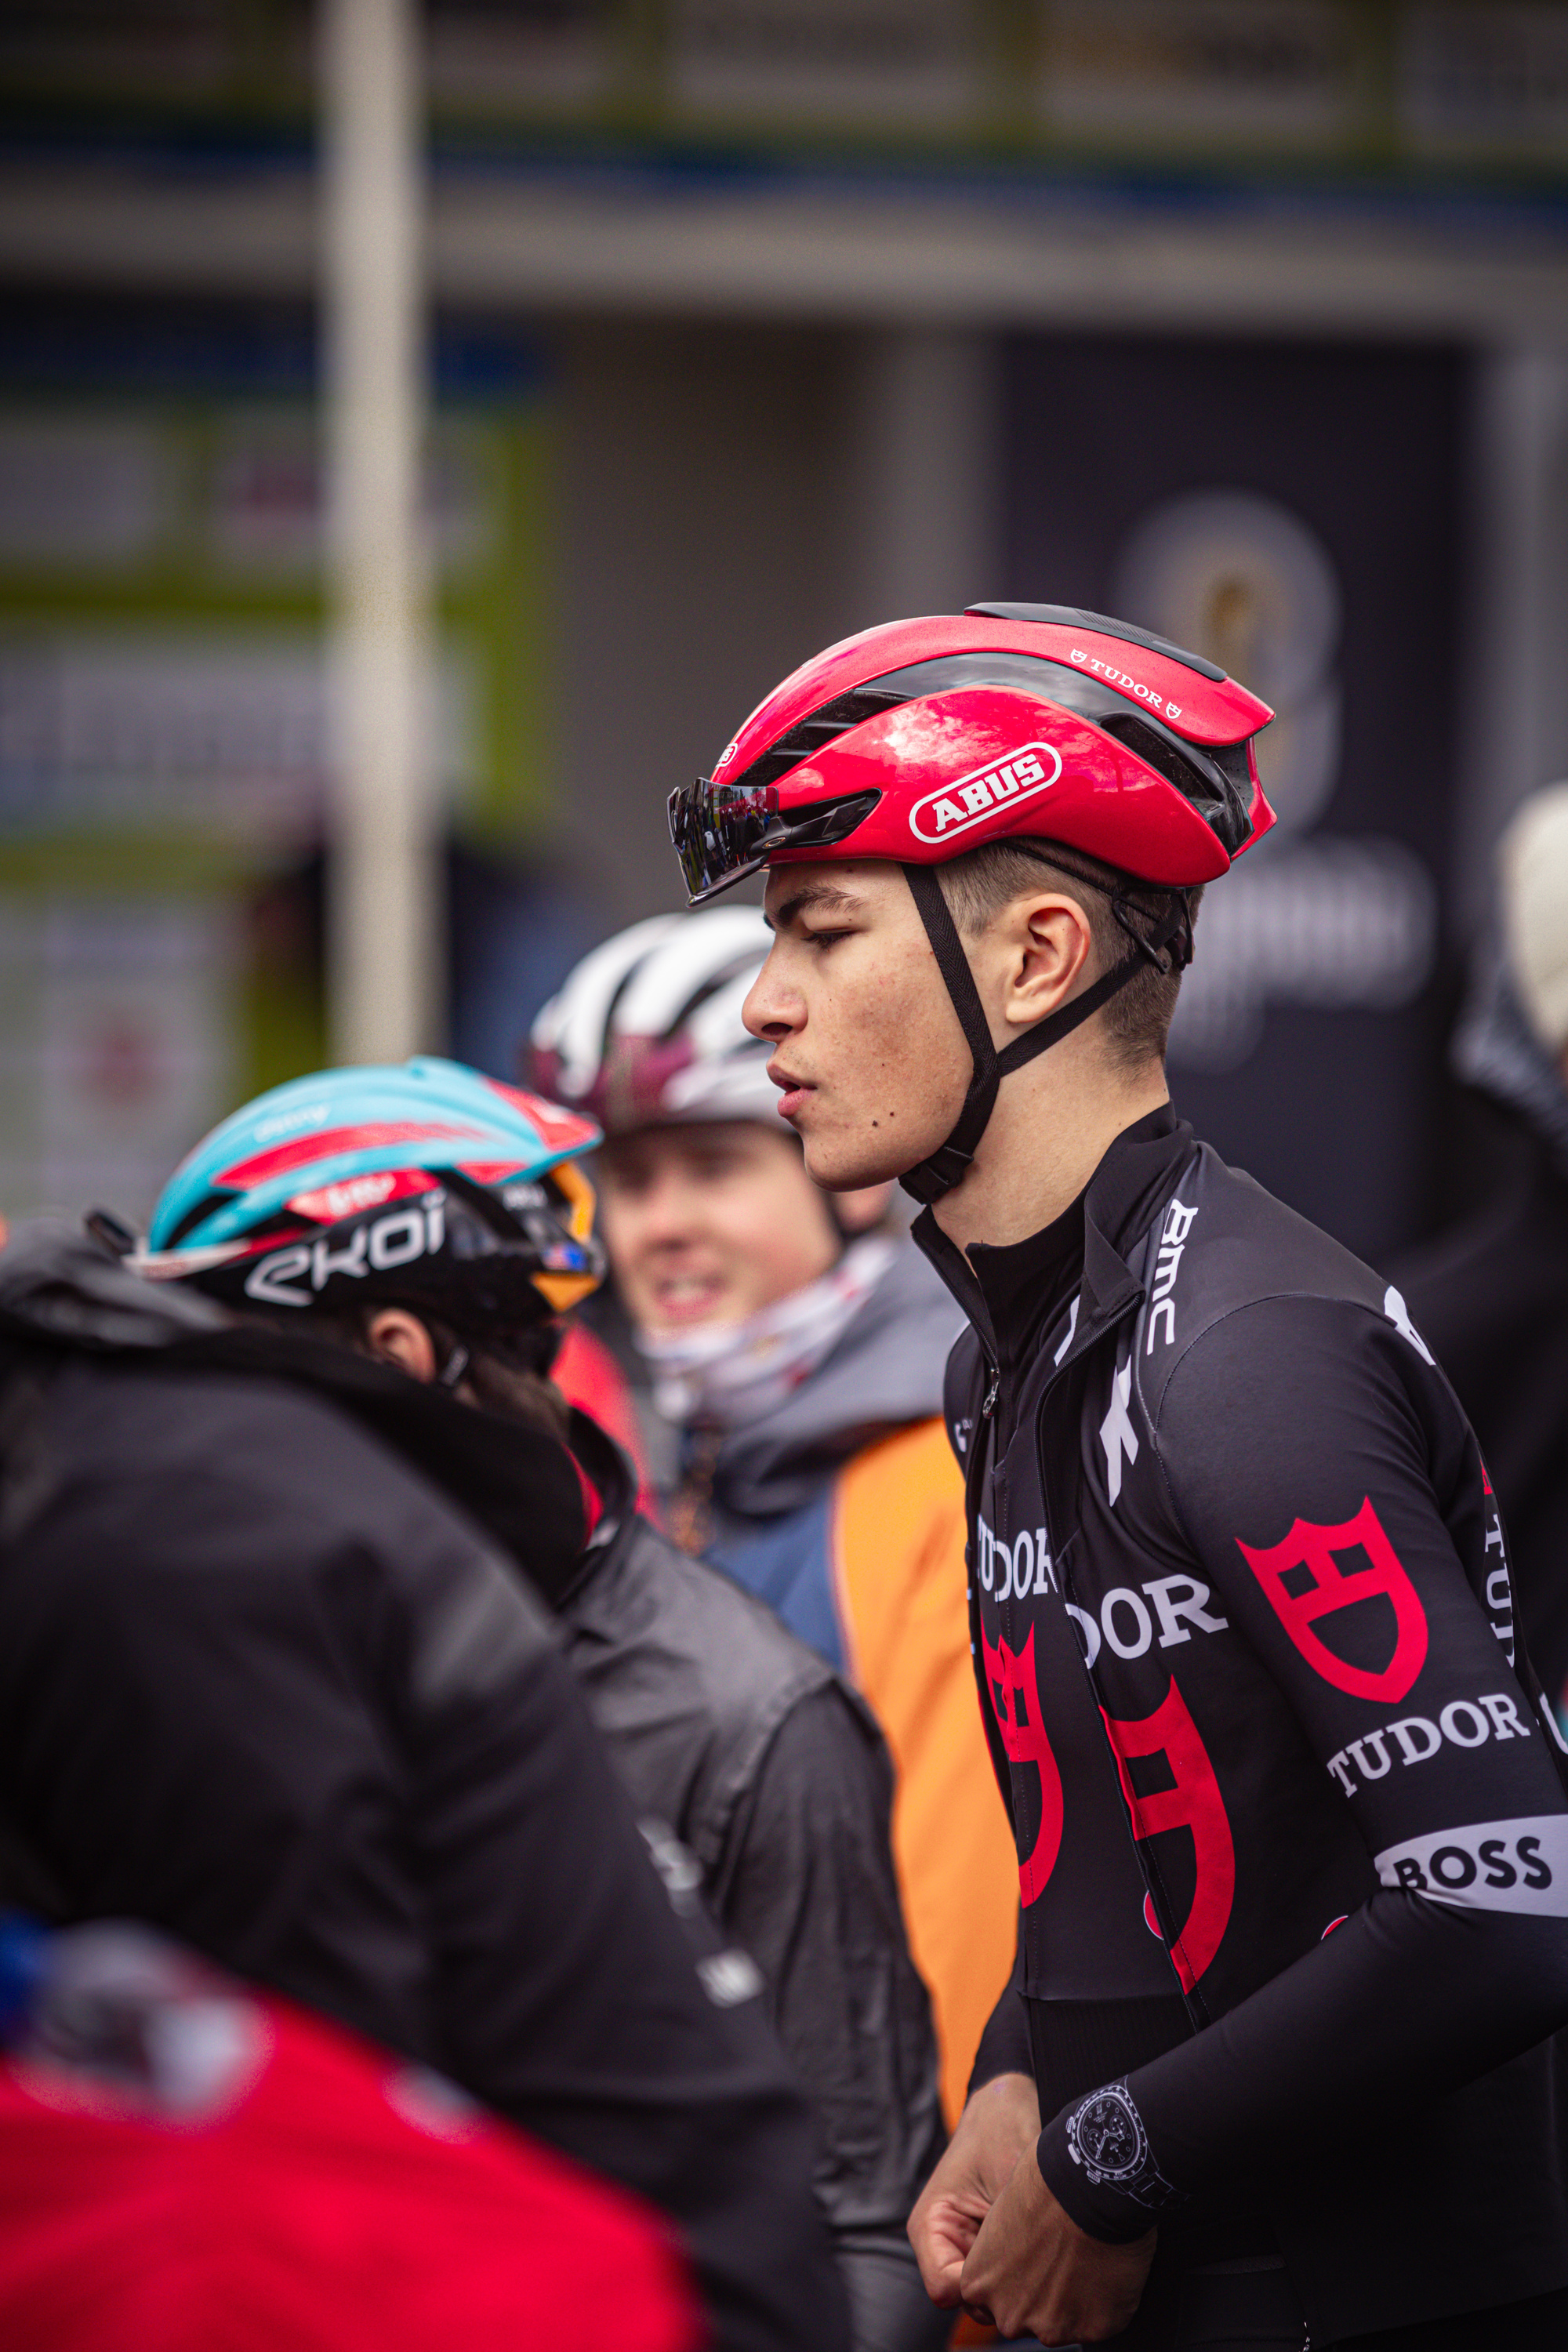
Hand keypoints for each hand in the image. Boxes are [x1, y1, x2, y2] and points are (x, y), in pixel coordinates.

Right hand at [908, 2071, 1040, 2306]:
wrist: (1009, 2100)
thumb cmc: (1002, 2129)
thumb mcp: (1007, 2178)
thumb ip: (1010, 2232)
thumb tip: (1035, 2279)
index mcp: (931, 2225)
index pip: (946, 2288)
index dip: (982, 2288)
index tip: (1019, 2269)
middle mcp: (942, 2241)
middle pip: (969, 2297)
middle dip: (1004, 2289)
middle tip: (1040, 2265)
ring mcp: (965, 2244)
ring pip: (989, 2291)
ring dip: (1016, 2280)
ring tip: (1044, 2251)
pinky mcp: (987, 2243)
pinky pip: (1004, 2274)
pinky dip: (1025, 2268)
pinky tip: (1045, 2245)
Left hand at [957, 2145, 1155, 2345]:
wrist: (1089, 2188)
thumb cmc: (1042, 2186)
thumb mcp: (998, 2215)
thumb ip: (998, 2253)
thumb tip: (1012, 2257)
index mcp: (978, 2283)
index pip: (985, 2301)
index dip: (1010, 2278)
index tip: (1028, 2258)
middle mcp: (1009, 2315)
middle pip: (1022, 2315)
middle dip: (1038, 2294)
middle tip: (1059, 2256)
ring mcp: (1051, 2328)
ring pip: (1060, 2322)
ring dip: (1071, 2299)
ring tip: (1084, 2255)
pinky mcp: (1091, 2331)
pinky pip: (1096, 2320)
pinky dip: (1103, 2300)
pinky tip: (1105, 2264)